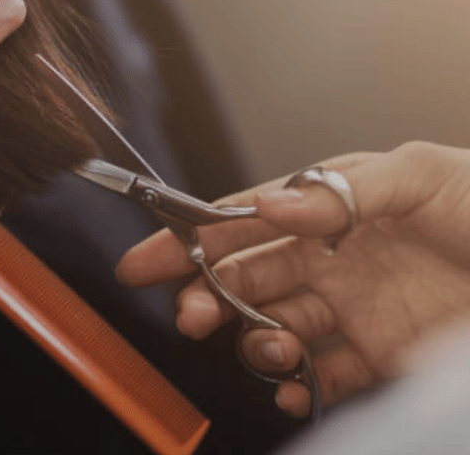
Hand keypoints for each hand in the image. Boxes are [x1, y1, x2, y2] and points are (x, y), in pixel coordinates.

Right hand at [117, 143, 469, 416]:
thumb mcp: (419, 176)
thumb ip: (340, 191)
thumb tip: (267, 204)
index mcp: (329, 209)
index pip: (243, 222)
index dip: (189, 240)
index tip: (144, 261)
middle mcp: (330, 259)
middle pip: (247, 280)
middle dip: (209, 296)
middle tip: (194, 315)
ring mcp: (353, 309)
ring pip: (276, 329)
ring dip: (257, 342)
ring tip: (271, 349)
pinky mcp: (381, 355)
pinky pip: (326, 376)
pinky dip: (302, 387)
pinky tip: (298, 387)